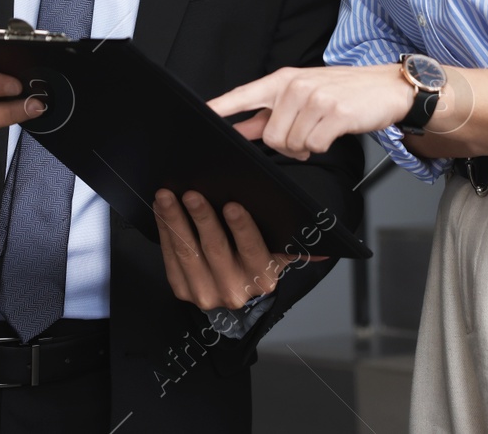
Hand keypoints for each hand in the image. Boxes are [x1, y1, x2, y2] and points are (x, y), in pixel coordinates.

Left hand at [152, 190, 322, 311]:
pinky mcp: (183, 291)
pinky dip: (165, 232)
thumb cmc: (258, 259)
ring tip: (167, 195)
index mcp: (264, 281)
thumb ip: (299, 248)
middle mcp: (235, 292)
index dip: (242, 229)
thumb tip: (325, 250)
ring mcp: (206, 294)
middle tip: (192, 193)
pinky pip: (171, 259)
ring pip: (188, 253)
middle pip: (216, 250)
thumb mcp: (280, 254)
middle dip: (203, 219)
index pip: (254, 252)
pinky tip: (162, 211)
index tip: (234, 205)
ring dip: (176, 221)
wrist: (236, 290)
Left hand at [205, 65, 411, 159]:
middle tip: (305, 134)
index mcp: (282, 80)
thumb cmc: (342, 93)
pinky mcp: (334, 112)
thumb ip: (268, 114)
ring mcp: (315, 98)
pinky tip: (332, 132)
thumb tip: (238, 130)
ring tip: (321, 130)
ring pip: (291, 144)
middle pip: (269, 136)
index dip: (220, 109)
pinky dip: (323, 146)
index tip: (200, 117)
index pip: (243, 95)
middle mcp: (295, 86)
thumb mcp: (302, 95)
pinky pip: (314, 146)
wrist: (386, 87)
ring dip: (306, 147)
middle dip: (286, 145)